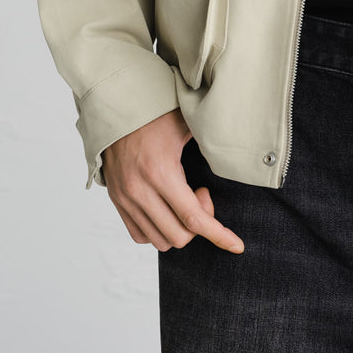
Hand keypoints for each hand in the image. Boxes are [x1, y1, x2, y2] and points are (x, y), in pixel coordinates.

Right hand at [102, 110, 245, 254]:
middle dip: (200, 225)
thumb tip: (235, 155)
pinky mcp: (117, 200)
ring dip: (179, 229)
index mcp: (160, 172)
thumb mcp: (186, 125)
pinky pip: (140, 235)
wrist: (115, 107)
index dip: (219, 235)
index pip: (194, 218)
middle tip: (201, 194)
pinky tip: (167, 208)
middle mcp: (140, 191)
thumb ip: (209, 144)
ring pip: (159, 240)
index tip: (236, 245)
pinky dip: (158, 230)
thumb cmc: (154, 114)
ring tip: (183, 199)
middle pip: (179, 236)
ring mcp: (125, 198)